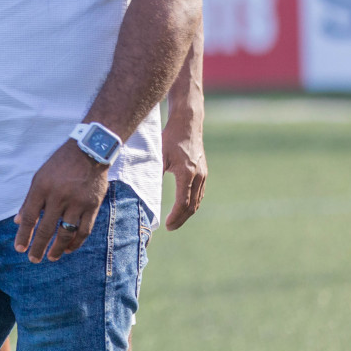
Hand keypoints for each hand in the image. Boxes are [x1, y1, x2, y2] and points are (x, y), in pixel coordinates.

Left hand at [13, 140, 109, 262]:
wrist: (89, 152)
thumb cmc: (60, 165)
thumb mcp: (39, 177)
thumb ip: (29, 201)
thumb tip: (18, 222)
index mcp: (42, 187)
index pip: (30, 216)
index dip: (24, 235)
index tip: (19, 248)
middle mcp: (58, 196)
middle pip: (46, 228)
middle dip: (38, 246)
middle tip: (33, 259)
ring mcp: (77, 202)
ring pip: (65, 232)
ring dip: (57, 248)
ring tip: (51, 257)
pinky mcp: (92, 206)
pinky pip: (84, 230)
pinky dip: (76, 242)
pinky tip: (68, 248)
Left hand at [162, 113, 206, 230]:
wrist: (187, 122)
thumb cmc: (171, 137)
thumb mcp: (160, 156)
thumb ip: (155, 174)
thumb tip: (147, 192)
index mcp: (187, 174)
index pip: (183, 203)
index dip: (175, 216)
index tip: (167, 226)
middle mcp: (199, 176)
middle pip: (192, 206)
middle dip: (181, 219)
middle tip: (170, 228)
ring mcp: (203, 174)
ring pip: (198, 200)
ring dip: (188, 213)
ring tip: (176, 221)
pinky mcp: (204, 171)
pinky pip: (200, 193)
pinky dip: (193, 203)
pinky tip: (185, 206)